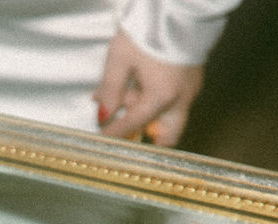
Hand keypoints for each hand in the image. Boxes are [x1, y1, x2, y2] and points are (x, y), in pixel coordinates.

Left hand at [94, 31, 203, 145]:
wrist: (181, 6)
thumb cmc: (150, 29)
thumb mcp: (120, 59)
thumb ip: (111, 90)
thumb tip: (104, 113)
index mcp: (162, 96)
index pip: (134, 123)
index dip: (115, 131)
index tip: (103, 136)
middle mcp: (181, 97)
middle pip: (169, 135)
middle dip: (147, 137)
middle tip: (125, 127)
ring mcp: (191, 88)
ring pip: (170, 117)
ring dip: (147, 113)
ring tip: (124, 90)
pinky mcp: (193, 77)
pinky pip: (174, 99)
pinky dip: (156, 99)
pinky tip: (138, 81)